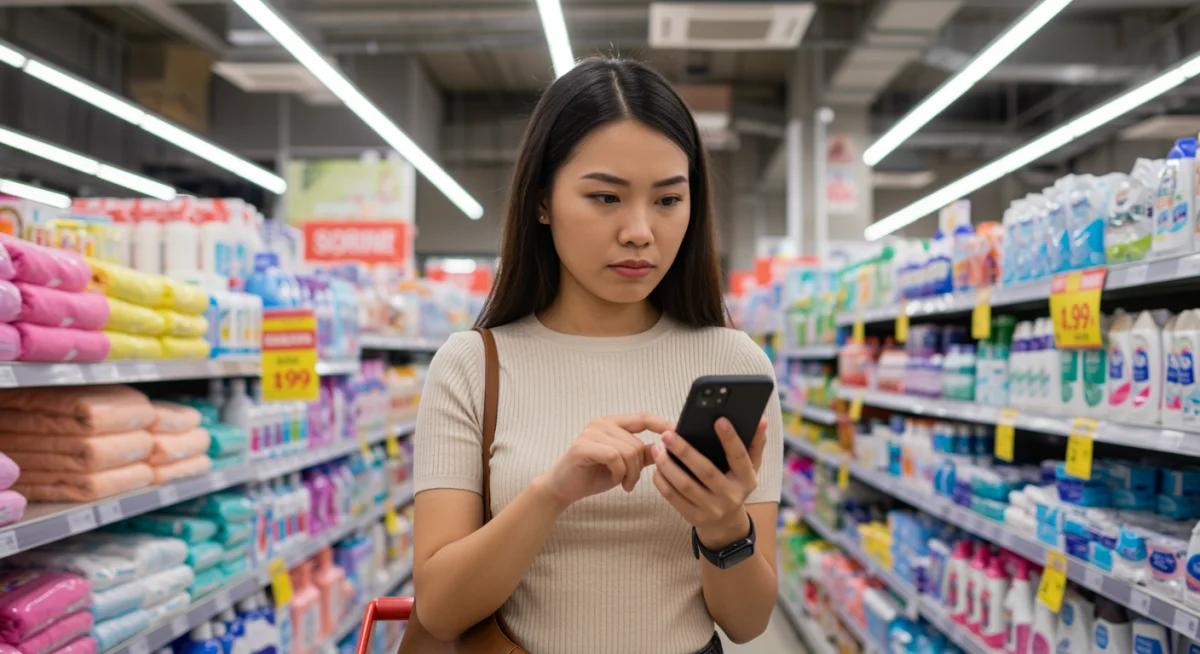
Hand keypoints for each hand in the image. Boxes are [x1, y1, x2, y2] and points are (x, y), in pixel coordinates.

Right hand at [536, 413, 674, 509]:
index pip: (643, 418)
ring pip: (628, 451)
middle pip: (637, 443)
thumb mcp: (625, 464)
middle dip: (638, 468)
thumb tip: (667, 448)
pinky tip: (614, 480)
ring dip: (629, 473)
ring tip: (622, 483)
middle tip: (631, 483)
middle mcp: (602, 423)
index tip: (678, 433)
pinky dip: (618, 472)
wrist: (564, 487)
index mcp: (613, 423)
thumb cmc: (594, 474)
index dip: (662, 424)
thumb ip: (642, 454)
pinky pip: (614, 457)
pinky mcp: (583, 446)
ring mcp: (591, 432)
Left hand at [650, 417, 766, 547]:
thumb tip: (761, 420)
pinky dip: (663, 482)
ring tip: (657, 448)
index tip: (719, 420)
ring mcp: (712, 509)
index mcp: (746, 480)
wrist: (726, 524)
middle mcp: (730, 496)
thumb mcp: (749, 468)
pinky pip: (674, 498)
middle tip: (668, 434)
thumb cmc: (736, 484)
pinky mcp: (694, 517)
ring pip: (686, 486)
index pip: (739, 457)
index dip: (730, 439)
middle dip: (685, 451)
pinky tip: (656, 467)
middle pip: (706, 471)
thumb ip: (755, 443)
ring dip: (668, 466)